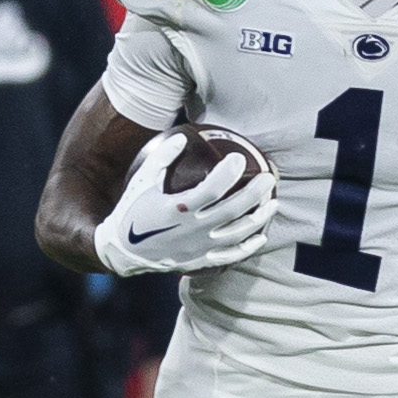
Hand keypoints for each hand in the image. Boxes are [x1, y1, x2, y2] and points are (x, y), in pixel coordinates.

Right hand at [94, 133, 277, 275]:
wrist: (124, 250)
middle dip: (255, 193)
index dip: (228, 173)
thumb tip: (183, 137)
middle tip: (270, 178)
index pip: (211, 189)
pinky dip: (249, 247)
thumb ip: (161, 158)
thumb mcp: (142, 181)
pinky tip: (261, 235)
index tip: (239, 159)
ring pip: (237, 234)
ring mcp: (199, 247)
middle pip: (232, 210)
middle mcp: (191, 230)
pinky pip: (231, 256)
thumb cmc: (134, 210)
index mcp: (176, 209)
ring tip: (273, 203)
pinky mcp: (202, 261)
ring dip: (259, 218)